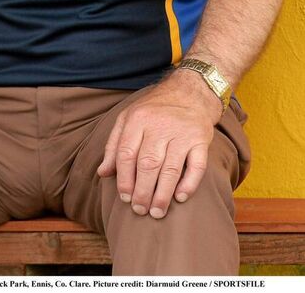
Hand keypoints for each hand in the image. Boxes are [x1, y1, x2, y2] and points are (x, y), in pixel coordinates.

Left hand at [96, 72, 223, 218]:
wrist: (190, 92)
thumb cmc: (154, 110)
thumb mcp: (128, 119)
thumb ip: (114, 145)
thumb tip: (103, 173)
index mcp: (138, 120)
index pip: (126, 154)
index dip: (124, 179)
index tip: (125, 198)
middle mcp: (160, 125)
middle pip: (148, 164)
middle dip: (142, 192)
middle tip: (140, 210)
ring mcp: (182, 133)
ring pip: (171, 169)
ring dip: (162, 194)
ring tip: (156, 212)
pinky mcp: (201, 139)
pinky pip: (197, 165)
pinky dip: (189, 184)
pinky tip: (180, 197)